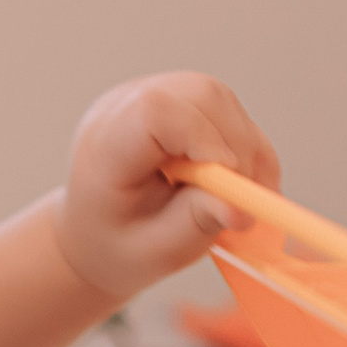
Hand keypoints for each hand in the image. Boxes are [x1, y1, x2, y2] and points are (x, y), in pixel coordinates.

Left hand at [52, 71, 278, 298]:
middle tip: (243, 200)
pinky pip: (228, 109)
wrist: (98, 232)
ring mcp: (152, 95)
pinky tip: (239, 185)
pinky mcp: (178, 100)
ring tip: (237, 198)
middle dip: (237, 147)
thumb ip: (195, 224)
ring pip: (221, 99)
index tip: (228, 182)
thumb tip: (241, 209)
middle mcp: (127, 108)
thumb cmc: (119, 244)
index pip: (154, 110)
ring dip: (246, 149)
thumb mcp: (153, 250)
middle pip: (201, 95)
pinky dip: (248, 147)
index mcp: (106, 146)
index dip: (202, 137)